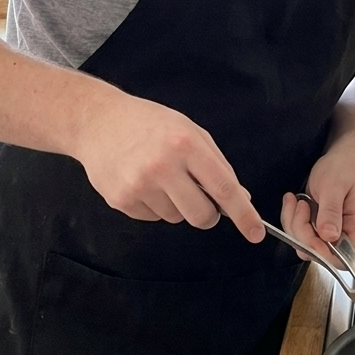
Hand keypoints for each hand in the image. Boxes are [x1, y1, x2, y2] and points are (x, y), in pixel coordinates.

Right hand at [73, 88, 264, 242]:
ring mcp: (139, 185)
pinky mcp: (121, 200)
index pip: (224, 188)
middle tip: (200, 198)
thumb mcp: (189, 131)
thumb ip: (217, 165)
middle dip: (208, 214)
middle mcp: (162, 166)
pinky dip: (155, 205)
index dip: (244, 214)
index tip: (256, 232)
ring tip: (161, 176)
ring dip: (177, 205)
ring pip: (176, 218)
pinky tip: (143, 181)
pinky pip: (153, 218)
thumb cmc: (150, 124)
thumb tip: (240, 198)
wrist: (98, 122)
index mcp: (186, 144)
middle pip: (201, 215)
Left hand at [280, 148, 354, 261]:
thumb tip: (328, 236)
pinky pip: (300, 234)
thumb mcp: (334, 187)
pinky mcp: (319, 227)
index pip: (346, 259)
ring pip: (306, 245)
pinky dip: (293, 219)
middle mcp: (347, 234)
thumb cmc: (344, 168)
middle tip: (302, 207)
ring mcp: (332, 232)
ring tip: (298, 201)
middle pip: (321, 254)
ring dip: (295, 224)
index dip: (325, 254)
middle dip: (303, 233)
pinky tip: (295, 202)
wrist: (342, 157)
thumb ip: (331, 212)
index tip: (311, 236)